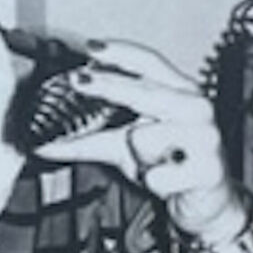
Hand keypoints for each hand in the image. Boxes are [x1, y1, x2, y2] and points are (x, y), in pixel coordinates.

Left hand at [33, 39, 246, 241]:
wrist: (208, 205)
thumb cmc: (171, 166)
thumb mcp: (124, 149)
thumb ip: (86, 141)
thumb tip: (44, 142)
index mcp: (179, 92)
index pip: (149, 62)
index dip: (119, 52)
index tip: (89, 46)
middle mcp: (195, 107)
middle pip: (145, 90)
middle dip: (109, 86)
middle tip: (77, 81)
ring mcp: (205, 137)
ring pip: (147, 138)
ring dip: (139, 158)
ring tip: (154, 165)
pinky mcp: (208, 169)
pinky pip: (158, 175)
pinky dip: (155, 183)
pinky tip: (168, 183)